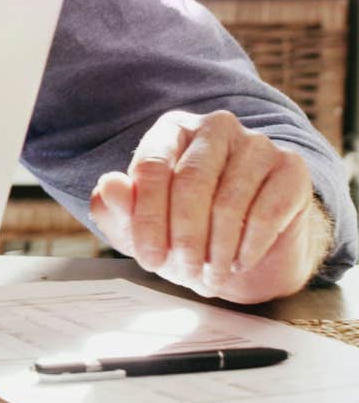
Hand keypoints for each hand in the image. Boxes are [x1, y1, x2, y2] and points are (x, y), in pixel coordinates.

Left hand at [89, 109, 332, 303]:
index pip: (152, 168)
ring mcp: (258, 144)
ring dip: (217, 250)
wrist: (247, 247)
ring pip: (229, 202)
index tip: (148, 259)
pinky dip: (249, 247)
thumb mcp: (141, 226)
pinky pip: (267, 212)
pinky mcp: (292, 169)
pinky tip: (239, 263)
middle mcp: (215, 128)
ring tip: (210, 275)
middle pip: (191, 183)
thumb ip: (117, 206)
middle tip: (182, 272)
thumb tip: (110, 186)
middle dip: (183, 238)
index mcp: (172, 130)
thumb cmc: (186, 230)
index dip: (148, 219)